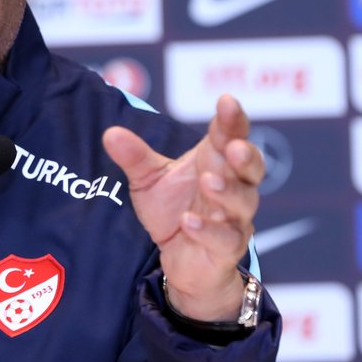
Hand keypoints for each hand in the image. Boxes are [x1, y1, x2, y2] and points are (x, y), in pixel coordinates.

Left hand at [102, 94, 263, 320]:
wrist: (182, 261)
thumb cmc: (174, 210)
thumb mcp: (149, 180)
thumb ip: (135, 157)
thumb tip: (110, 134)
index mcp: (217, 161)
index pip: (231, 135)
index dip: (232, 119)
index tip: (226, 100)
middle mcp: (233, 187)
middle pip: (251, 167)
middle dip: (246, 155)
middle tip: (234, 146)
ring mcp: (234, 219)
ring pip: (243, 202)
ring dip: (228, 191)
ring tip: (207, 182)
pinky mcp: (227, 249)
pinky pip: (225, 239)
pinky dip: (208, 230)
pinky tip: (189, 221)